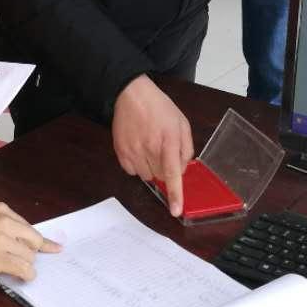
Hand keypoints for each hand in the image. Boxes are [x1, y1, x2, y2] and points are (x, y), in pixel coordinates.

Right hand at [112, 75, 193, 215]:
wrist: (131, 95)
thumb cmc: (160, 108)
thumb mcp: (182, 123)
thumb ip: (185, 148)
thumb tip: (181, 170)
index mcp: (168, 140)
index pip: (172, 173)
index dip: (175, 194)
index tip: (175, 211)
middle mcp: (149, 148)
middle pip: (160, 177)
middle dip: (165, 170)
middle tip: (164, 152)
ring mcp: (132, 151)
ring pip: (146, 176)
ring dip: (151, 169)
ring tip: (150, 149)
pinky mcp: (120, 151)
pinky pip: (131, 172)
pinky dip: (137, 166)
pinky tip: (139, 151)